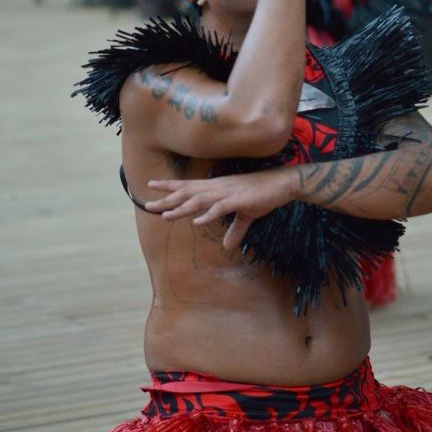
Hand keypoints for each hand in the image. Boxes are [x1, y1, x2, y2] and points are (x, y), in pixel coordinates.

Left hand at [145, 167, 297, 250]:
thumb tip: (227, 247)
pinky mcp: (239, 200)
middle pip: (188, 193)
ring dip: (183, 208)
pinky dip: (208, 214)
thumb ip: (235, 230)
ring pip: (200, 200)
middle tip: (149, 206)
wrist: (282, 184)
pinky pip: (220, 208)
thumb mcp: (246, 215)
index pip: (188, 186)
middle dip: (168, 200)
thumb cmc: (262, 195)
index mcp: (216, 188)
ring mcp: (227, 193)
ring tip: (167, 215)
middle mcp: (217, 188)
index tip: (150, 186)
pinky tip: (197, 221)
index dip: (169, 186)